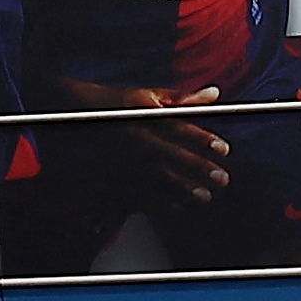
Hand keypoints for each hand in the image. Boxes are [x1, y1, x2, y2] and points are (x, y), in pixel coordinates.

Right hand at [77, 83, 235, 208]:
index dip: (202, 139)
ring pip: (157, 177)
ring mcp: (125, 159)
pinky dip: (160, 200)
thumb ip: (183, 98)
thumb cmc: (118, 104)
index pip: (178, 128)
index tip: (224, 148)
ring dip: (182, 189)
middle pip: (171, 155)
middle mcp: (136, 139)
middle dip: (198, 168)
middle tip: (221, 178)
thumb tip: (215, 93)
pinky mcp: (116, 173)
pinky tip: (179, 206)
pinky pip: (139, 190)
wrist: (75, 115)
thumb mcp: (148, 95)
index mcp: (145, 117)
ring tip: (205, 197)